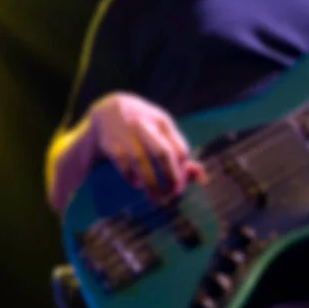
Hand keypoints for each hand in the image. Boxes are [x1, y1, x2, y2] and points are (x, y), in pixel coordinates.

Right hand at [88, 92, 205, 199]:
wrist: (106, 110)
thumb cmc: (142, 126)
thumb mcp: (162, 132)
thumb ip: (179, 153)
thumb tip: (202, 177)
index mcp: (162, 122)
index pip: (180, 150)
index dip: (183, 171)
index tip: (180, 185)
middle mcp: (144, 125)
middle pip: (162, 153)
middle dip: (170, 177)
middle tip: (173, 194)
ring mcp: (126, 134)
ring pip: (140, 161)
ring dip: (150, 183)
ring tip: (156, 198)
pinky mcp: (110, 143)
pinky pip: (122, 164)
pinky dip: (131, 177)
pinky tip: (137, 184)